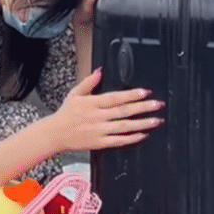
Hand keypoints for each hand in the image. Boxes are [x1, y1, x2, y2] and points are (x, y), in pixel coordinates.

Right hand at [50, 68, 164, 151]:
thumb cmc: (66, 113)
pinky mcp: (99, 143)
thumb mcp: (75, 93)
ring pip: (124, 126)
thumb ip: (89, 82)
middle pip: (123, 111)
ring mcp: (99, 130)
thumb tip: (100, 70)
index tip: (145, 92)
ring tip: (156, 120)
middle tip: (158, 105)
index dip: (131, 95)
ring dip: (142, 123)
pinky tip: (143, 135)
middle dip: (143, 108)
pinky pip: (118, 141)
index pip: (115, 98)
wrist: (55, 134)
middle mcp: (97, 117)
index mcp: (92, 103)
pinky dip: (131, 138)